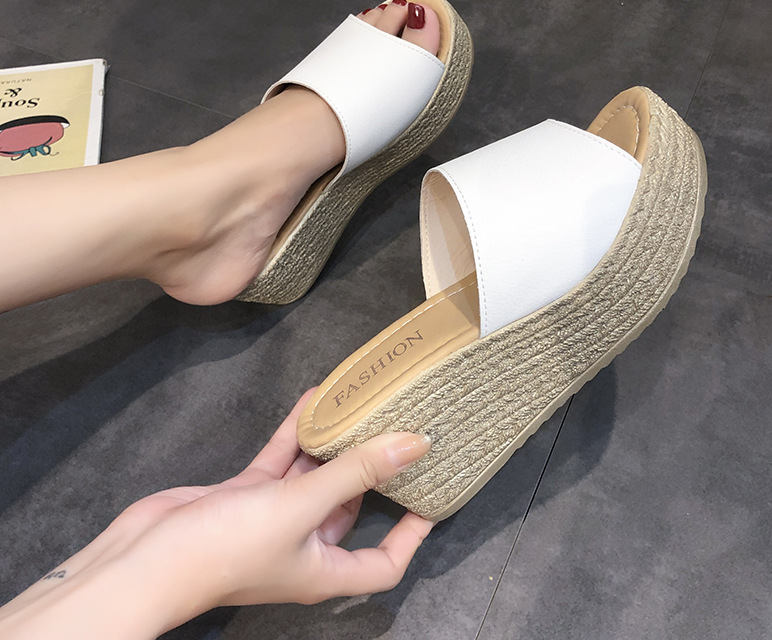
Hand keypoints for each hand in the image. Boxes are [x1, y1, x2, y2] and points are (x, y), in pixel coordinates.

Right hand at [0, 390, 433, 639]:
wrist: (146, 557)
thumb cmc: (227, 548)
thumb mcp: (300, 507)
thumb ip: (355, 472)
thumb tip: (414, 445)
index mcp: (324, 566)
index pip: (385, 562)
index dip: (412, 534)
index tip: (432, 494)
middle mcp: (304, 545)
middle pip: (352, 509)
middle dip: (373, 473)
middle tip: (397, 433)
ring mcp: (273, 518)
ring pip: (315, 478)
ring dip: (334, 446)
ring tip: (360, 408)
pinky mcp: (246, 495)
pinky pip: (282, 460)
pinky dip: (297, 433)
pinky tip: (313, 399)